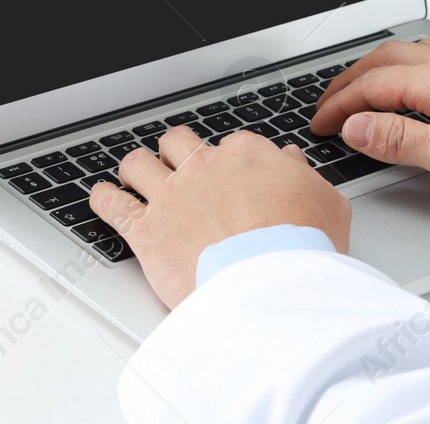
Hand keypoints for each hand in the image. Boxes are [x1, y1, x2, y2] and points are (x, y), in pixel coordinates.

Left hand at [89, 128, 350, 308]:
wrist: (270, 286)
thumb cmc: (302, 247)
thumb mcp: (326, 203)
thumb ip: (304, 177)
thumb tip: (293, 163)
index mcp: (247, 156)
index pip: (229, 144)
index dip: (226, 159)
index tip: (227, 173)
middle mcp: (204, 168)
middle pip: (176, 143)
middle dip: (175, 153)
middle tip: (176, 166)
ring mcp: (171, 197)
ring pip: (138, 163)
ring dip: (136, 168)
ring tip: (135, 176)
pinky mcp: (146, 232)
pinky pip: (111, 205)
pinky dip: (103, 199)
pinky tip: (103, 197)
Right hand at [310, 38, 429, 208]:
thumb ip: (398, 139)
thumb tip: (356, 125)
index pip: (372, 84)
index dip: (339, 105)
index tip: (319, 124)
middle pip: (386, 59)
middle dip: (350, 80)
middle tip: (327, 105)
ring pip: (409, 56)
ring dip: (377, 71)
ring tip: (358, 92)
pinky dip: (404, 73)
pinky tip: (409, 89)